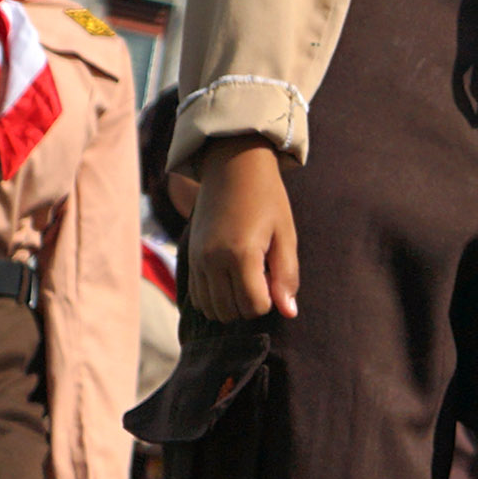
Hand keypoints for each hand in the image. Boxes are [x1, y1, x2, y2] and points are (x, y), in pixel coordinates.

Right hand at [190, 143, 299, 320]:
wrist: (232, 166)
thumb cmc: (266, 198)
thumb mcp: (286, 234)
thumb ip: (287, 275)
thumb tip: (289, 312)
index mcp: (241, 254)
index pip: (255, 306)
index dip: (270, 299)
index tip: (274, 276)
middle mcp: (212, 260)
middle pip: (232, 312)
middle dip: (251, 303)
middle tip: (262, 274)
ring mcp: (197, 260)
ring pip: (213, 310)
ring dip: (232, 303)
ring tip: (246, 275)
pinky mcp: (188, 258)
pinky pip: (198, 298)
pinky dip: (216, 298)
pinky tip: (231, 277)